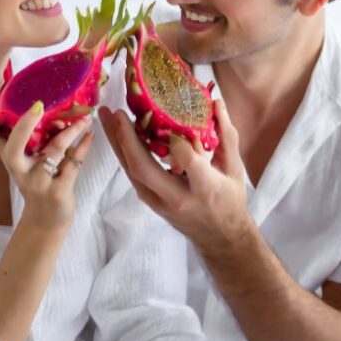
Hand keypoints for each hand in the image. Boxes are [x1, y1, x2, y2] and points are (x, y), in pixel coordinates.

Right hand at [0, 104, 93, 229]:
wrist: (46, 221)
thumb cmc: (37, 184)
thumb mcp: (26, 165)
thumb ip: (33, 142)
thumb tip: (53, 113)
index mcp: (11, 159)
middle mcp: (20, 170)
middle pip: (14, 148)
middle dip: (24, 126)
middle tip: (39, 107)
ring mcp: (38, 181)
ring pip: (53, 150)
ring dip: (70, 131)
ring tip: (85, 118)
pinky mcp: (58, 190)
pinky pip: (73, 163)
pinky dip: (83, 147)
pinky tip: (90, 135)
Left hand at [98, 99, 253, 250]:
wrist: (218, 237)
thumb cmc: (230, 201)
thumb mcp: (234, 169)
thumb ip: (226, 136)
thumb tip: (216, 102)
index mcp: (204, 188)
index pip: (187, 161)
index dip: (177, 139)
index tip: (174, 119)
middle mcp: (177, 198)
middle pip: (143, 169)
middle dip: (126, 139)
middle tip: (117, 112)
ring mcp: (159, 203)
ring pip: (131, 171)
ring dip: (116, 142)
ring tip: (105, 115)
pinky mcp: (150, 201)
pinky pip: (132, 174)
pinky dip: (123, 152)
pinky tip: (115, 133)